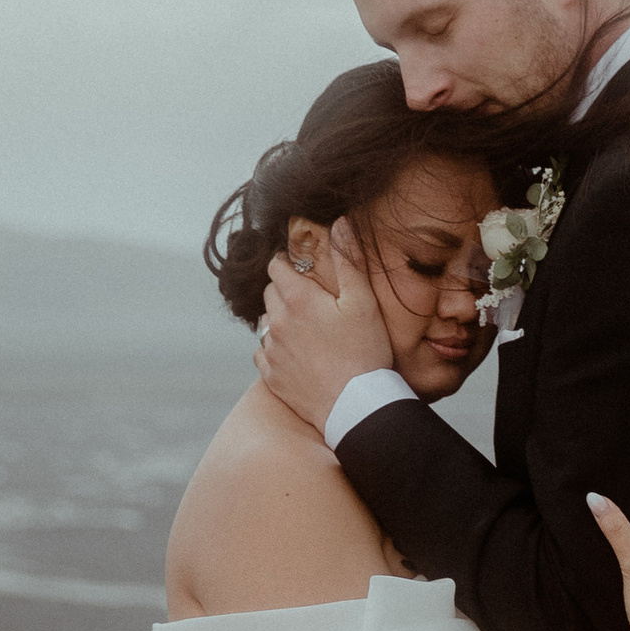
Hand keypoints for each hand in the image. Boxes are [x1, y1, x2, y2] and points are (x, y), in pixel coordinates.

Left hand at [256, 220, 392, 433]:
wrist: (357, 408)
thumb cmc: (365, 353)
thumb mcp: (364, 302)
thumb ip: (348, 260)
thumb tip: (338, 222)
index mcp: (298, 299)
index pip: (276, 266)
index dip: (289, 263)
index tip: (304, 269)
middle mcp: (277, 322)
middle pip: (269, 292)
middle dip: (285, 290)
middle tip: (312, 301)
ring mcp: (272, 351)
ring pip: (266, 323)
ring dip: (281, 320)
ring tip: (308, 330)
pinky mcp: (271, 376)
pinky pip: (263, 353)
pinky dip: (275, 349)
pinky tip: (297, 354)